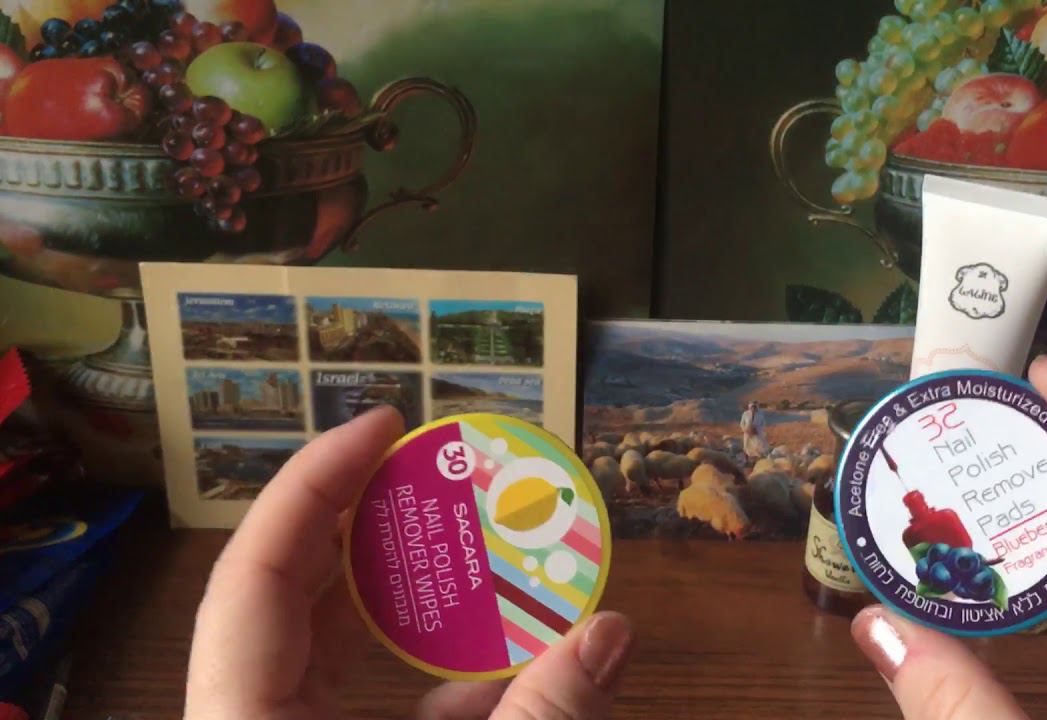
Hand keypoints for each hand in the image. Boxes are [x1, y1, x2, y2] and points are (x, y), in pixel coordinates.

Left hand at [186, 406, 634, 719]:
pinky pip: (361, 704)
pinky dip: (430, 680)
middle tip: (429, 463)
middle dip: (362, 518)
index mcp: (244, 718)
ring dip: (403, 596)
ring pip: (327, 648)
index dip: (315, 480)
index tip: (386, 422)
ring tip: (470, 545)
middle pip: (287, 590)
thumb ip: (539, 719)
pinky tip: (498, 672)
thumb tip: (612, 630)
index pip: (255, 569)